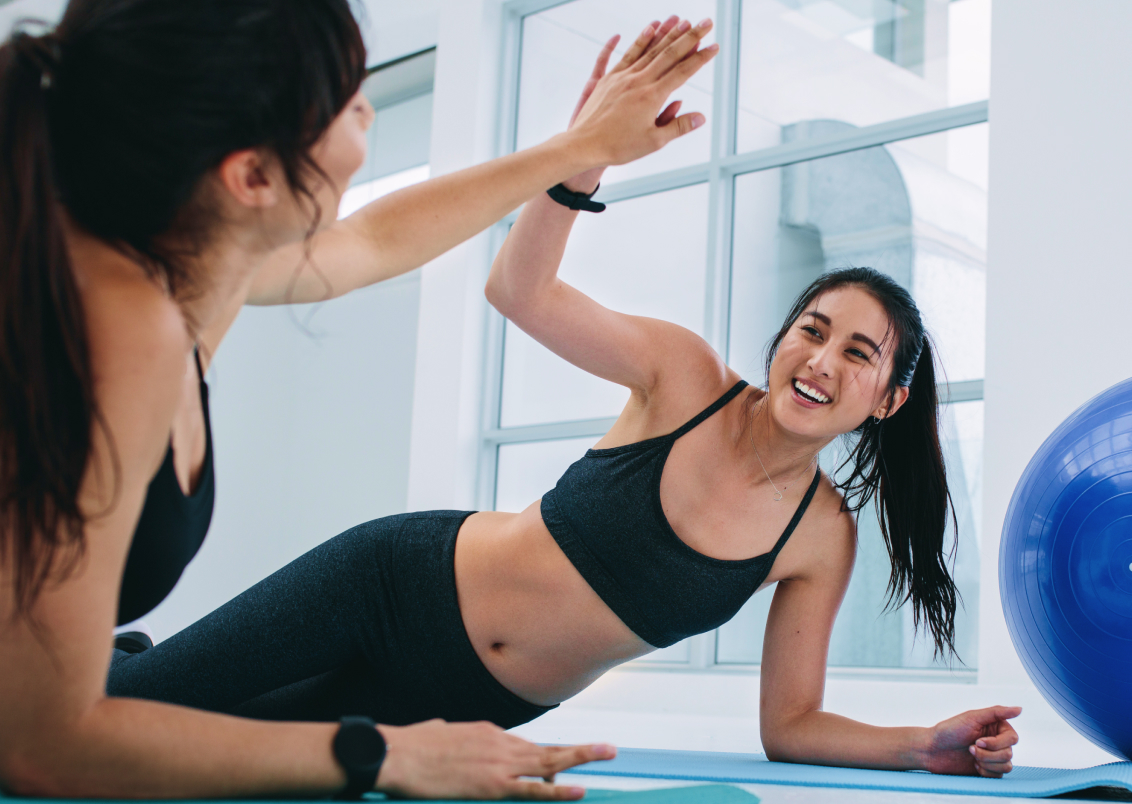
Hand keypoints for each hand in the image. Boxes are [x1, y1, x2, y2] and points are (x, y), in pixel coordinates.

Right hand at [375, 719, 615, 798]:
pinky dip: (558, 790)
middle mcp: (500, 742)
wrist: (398, 754)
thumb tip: (443, 730)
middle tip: (608, 749)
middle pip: (547, 748)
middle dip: (580, 750)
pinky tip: (579, 790)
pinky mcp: (494, 785)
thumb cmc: (411, 746)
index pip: (525, 746)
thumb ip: (448, 733)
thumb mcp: (437, 732)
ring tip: (607, 755)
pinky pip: (534, 788)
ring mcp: (500, 762)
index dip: (544, 758)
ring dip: (581, 759)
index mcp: (488, 732)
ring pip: (549, 761)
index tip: (558, 765)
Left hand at [565, 16, 716, 172]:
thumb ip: (678, 126)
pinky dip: (640, 39)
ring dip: (667, 32)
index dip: (700, 58)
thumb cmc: (619, 147)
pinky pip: (626, 54)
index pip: (682, 72)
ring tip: (682, 19)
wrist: (584, 145)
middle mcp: (638, 81)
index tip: (714, 46)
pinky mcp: (608, 78)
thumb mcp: (653, 142)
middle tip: (706, 22)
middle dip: (690, 37)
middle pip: (669, 54)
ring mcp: (622, 77)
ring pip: (649, 49)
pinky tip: (649, 27)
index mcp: (652, 97)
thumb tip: (701, 117)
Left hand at [923, 706, 1021, 776]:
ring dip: (987, 762)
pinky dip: (986, 771)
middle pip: (1009, 753)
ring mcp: (993, 756)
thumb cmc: (949, 731)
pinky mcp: (988, 770)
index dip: (996, 743)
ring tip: (971, 756)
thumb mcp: (972, 717)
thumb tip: (1019, 708)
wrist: (932, 750)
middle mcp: (997, 741)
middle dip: (988, 753)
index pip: (1012, 738)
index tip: (978, 740)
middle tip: (970, 749)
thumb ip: (996, 712)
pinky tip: (973, 765)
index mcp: (996, 727)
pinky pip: (999, 775)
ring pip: (1006, 766)